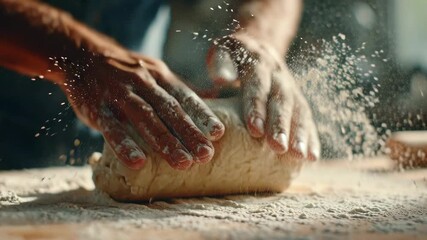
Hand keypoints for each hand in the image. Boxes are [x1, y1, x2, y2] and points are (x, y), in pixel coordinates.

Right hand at [60, 53, 224, 169]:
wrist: (81, 55)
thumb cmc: (125, 72)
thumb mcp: (152, 71)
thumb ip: (175, 89)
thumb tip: (209, 99)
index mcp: (159, 75)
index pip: (184, 96)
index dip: (202, 114)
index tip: (217, 133)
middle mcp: (142, 82)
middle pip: (169, 109)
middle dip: (189, 133)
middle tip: (206, 155)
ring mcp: (119, 94)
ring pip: (146, 118)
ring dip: (165, 142)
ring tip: (183, 163)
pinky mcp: (97, 107)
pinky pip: (112, 128)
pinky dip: (125, 145)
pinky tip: (138, 162)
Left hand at [207, 34, 319, 159]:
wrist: (258, 45)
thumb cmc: (232, 56)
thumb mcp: (224, 52)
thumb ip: (221, 63)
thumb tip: (222, 79)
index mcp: (258, 61)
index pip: (258, 84)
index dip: (257, 106)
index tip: (255, 129)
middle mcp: (278, 74)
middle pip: (282, 100)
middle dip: (280, 125)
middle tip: (278, 147)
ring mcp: (291, 87)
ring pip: (299, 110)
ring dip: (300, 134)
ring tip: (298, 156)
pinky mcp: (298, 99)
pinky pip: (307, 119)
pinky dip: (310, 138)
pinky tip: (311, 158)